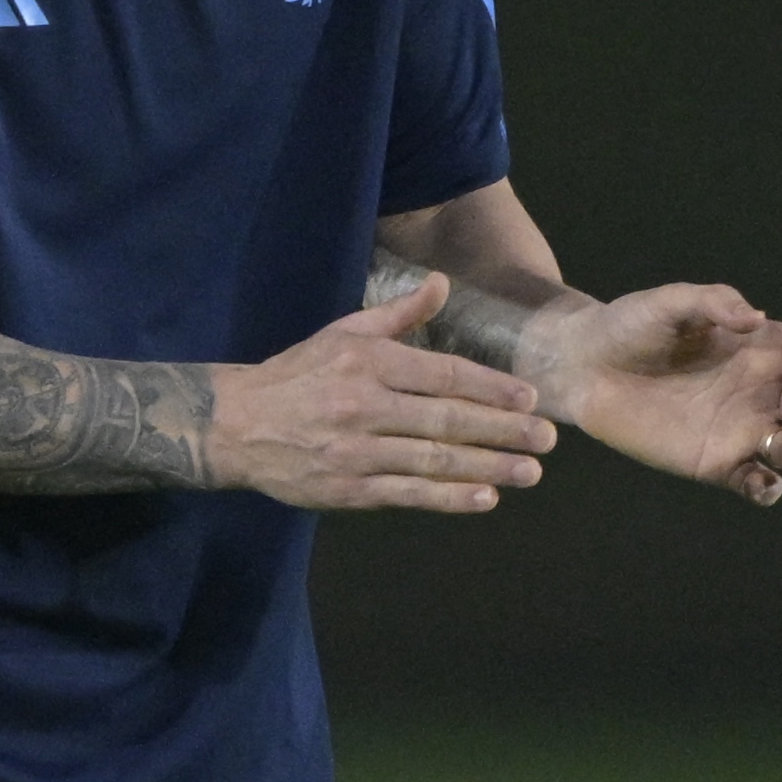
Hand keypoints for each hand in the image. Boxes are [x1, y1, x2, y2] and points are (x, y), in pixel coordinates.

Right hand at [209, 272, 557, 512]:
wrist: (235, 425)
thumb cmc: (298, 375)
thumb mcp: (341, 333)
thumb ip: (398, 314)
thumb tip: (442, 283)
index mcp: (365, 362)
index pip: (442, 375)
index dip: (491, 388)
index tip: (529, 398)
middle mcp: (361, 405)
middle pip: (447, 419)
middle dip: (503, 430)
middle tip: (547, 438)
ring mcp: (354, 451)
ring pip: (433, 460)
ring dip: (488, 467)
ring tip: (530, 472)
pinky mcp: (346, 488)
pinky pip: (407, 494)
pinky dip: (449, 497)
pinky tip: (484, 498)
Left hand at [530, 283, 781, 505]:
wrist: (582, 366)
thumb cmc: (630, 325)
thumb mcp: (668, 302)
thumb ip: (712, 301)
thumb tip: (754, 318)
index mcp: (766, 348)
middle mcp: (764, 391)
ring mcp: (743, 429)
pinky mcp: (716, 462)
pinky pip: (753, 481)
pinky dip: (767, 489)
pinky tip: (765, 487)